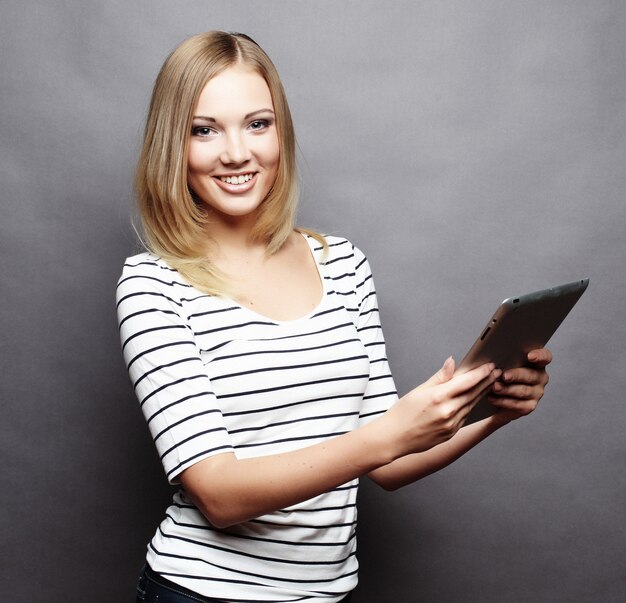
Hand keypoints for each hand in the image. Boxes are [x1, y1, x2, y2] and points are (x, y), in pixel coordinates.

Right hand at [382, 358, 501, 455]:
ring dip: (482, 394)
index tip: (490, 366)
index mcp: (438, 398)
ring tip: (490, 384)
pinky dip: (472, 406)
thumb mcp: (418, 390)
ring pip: (471, 406)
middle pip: (473, 394)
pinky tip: (475, 400)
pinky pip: (465, 417)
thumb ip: (439, 377)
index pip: (466, 382)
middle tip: (497, 372)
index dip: (481, 373)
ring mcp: (450, 425)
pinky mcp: (450, 434)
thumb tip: (452, 362)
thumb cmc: (402, 413)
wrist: (393, 439)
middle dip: (487, 382)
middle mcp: (447, 412)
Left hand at [488, 348, 551, 423]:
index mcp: (536, 363)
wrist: (494, 397)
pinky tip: (492, 398)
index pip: (545, 357)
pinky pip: (517, 404)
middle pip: (530, 375)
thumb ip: (502, 358)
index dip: (539, 355)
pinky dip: (503, 401)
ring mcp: (537, 392)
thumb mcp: (500, 364)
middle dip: (516, 375)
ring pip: (523, 390)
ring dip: (507, 389)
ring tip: (494, 387)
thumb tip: (492, 356)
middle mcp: (540, 377)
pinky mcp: (529, 406)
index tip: (529, 356)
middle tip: (504, 376)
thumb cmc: (498, 374)